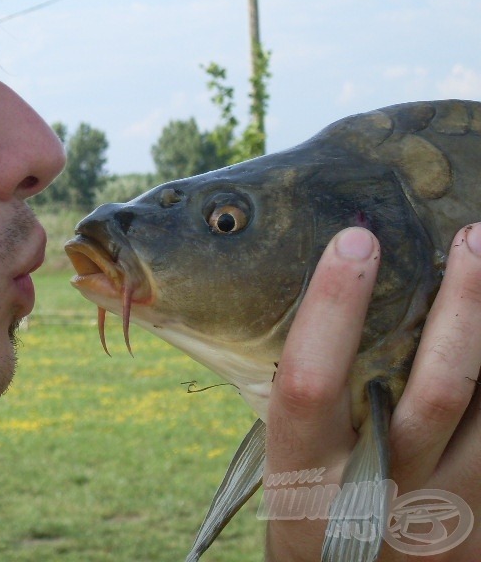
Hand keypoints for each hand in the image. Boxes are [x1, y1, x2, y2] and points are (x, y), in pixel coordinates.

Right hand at [264, 224, 480, 560]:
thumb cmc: (312, 502)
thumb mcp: (286, 457)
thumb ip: (308, 394)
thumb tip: (335, 294)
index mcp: (305, 467)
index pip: (311, 380)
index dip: (332, 307)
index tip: (355, 241)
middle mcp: (379, 489)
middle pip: (436, 390)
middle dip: (460, 307)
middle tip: (472, 239)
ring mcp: (446, 508)